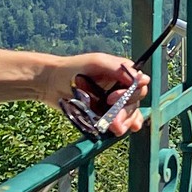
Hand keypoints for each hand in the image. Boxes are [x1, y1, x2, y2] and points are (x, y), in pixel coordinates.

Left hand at [31, 52, 149, 137]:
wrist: (50, 83)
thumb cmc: (73, 68)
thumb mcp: (96, 63)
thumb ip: (118, 68)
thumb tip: (141, 79)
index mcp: (122, 74)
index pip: (138, 85)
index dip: (130, 93)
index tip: (112, 98)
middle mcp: (120, 88)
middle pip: (134, 102)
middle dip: (126, 112)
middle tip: (113, 120)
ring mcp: (113, 103)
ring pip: (129, 114)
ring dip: (125, 122)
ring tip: (115, 128)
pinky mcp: (104, 115)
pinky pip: (121, 122)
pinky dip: (126, 126)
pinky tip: (127, 129)